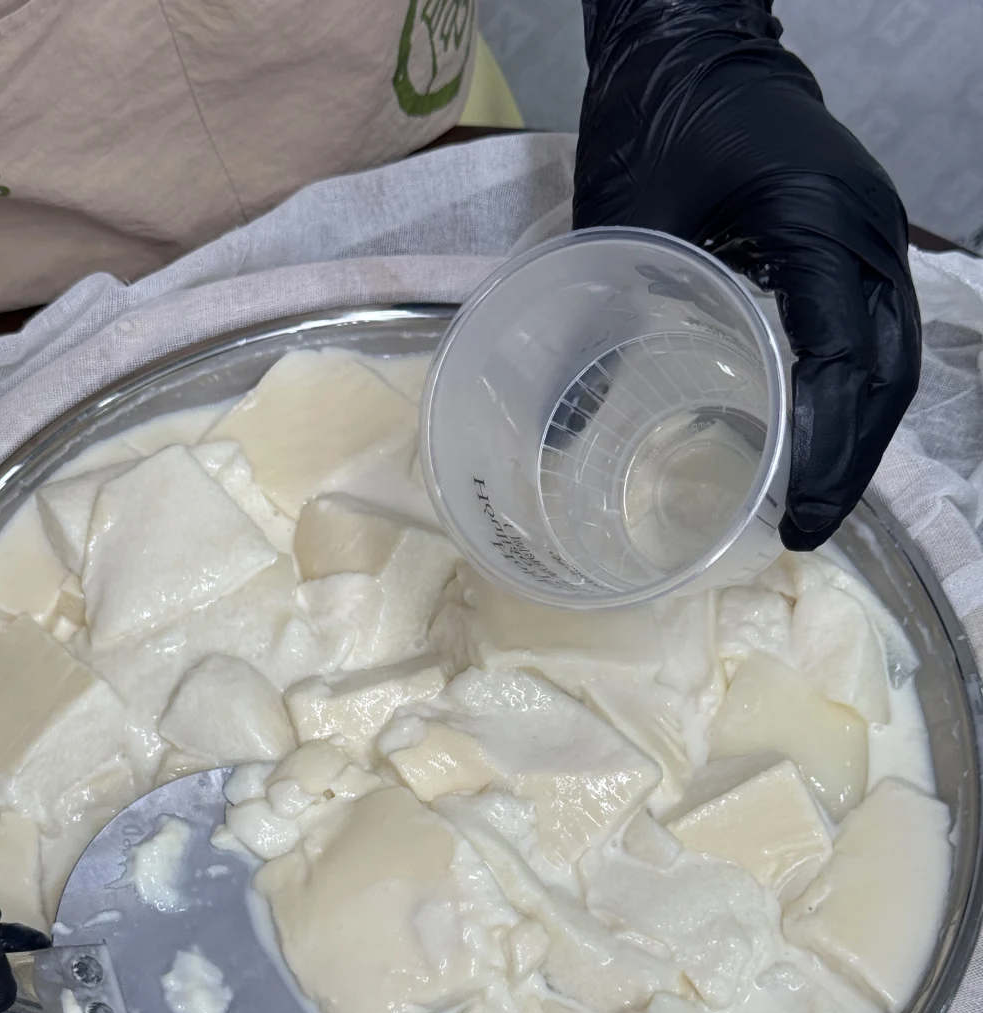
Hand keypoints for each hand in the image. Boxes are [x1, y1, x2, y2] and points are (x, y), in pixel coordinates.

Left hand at [574, 0, 921, 549]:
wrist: (693, 43)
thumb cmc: (657, 118)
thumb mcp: (621, 223)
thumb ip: (594, 326)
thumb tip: (556, 437)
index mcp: (822, 227)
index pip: (846, 360)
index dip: (828, 449)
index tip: (798, 515)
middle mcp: (868, 235)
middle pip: (888, 373)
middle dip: (853, 459)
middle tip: (807, 528)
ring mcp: (871, 235)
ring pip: (890, 356)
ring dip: (859, 432)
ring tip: (814, 500)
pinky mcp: (854, 240)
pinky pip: (872, 330)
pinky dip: (851, 391)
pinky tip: (815, 436)